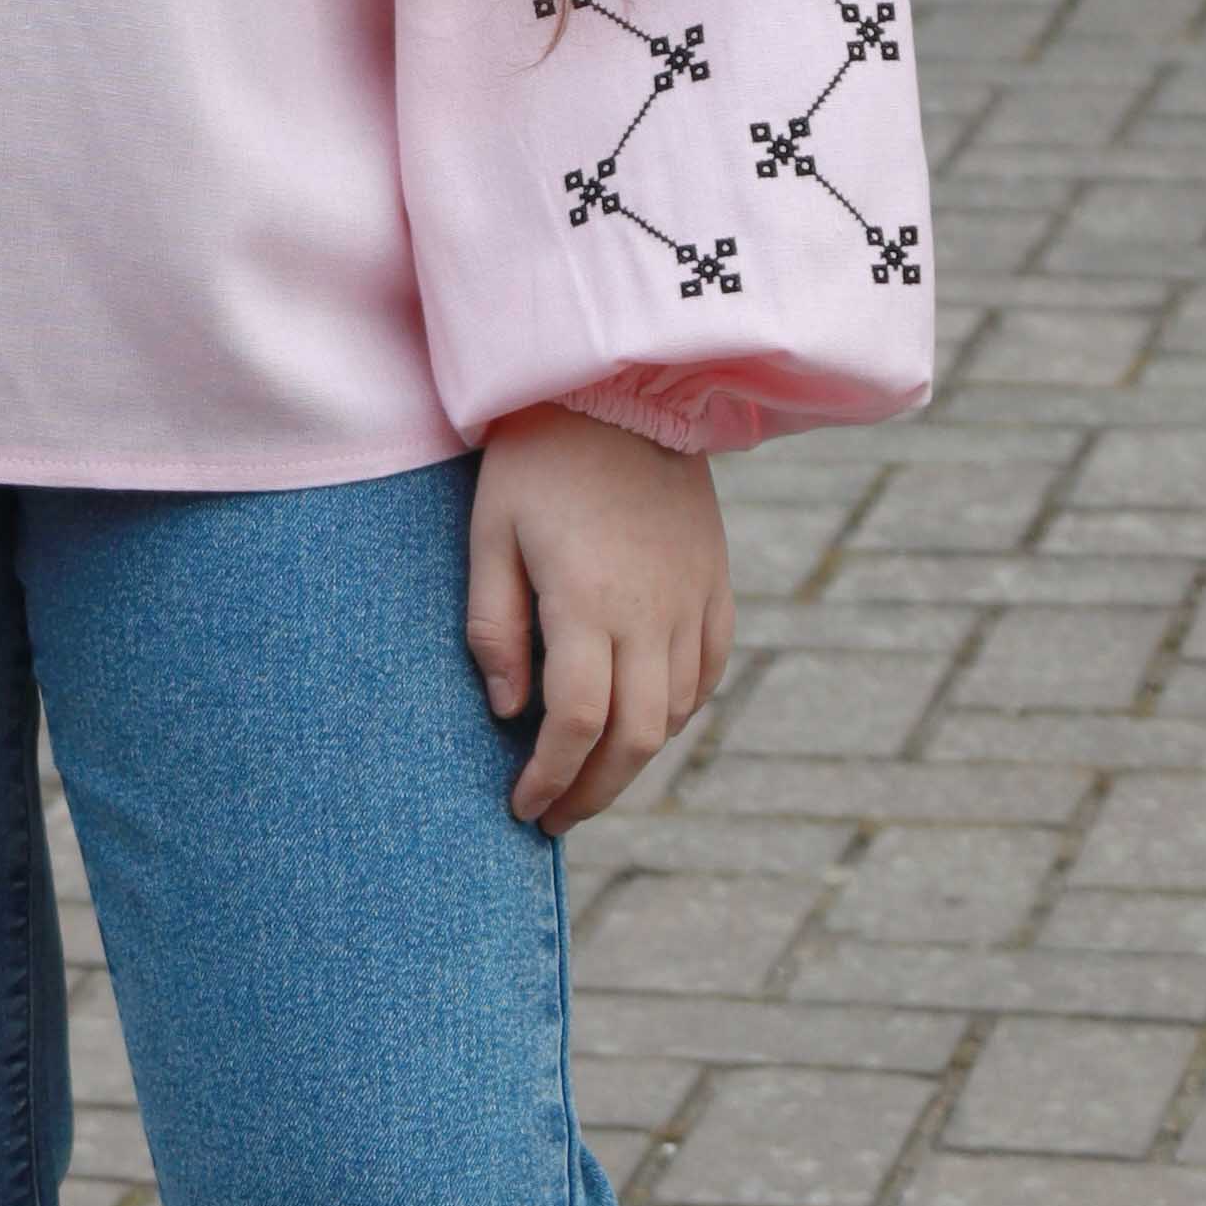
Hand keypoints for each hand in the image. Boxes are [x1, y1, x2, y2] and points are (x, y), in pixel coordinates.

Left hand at [463, 407, 734, 828]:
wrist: (622, 388)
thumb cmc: (538, 458)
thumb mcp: (490, 534)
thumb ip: (495, 626)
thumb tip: (508, 710)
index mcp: (589, 602)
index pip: (578, 723)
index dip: (551, 777)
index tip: (524, 806)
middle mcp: (652, 612)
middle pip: (635, 737)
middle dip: (594, 791)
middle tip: (557, 817)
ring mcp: (693, 599)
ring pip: (675, 713)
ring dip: (633, 757)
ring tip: (590, 774)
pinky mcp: (716, 582)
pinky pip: (708, 671)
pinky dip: (676, 711)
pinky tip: (644, 721)